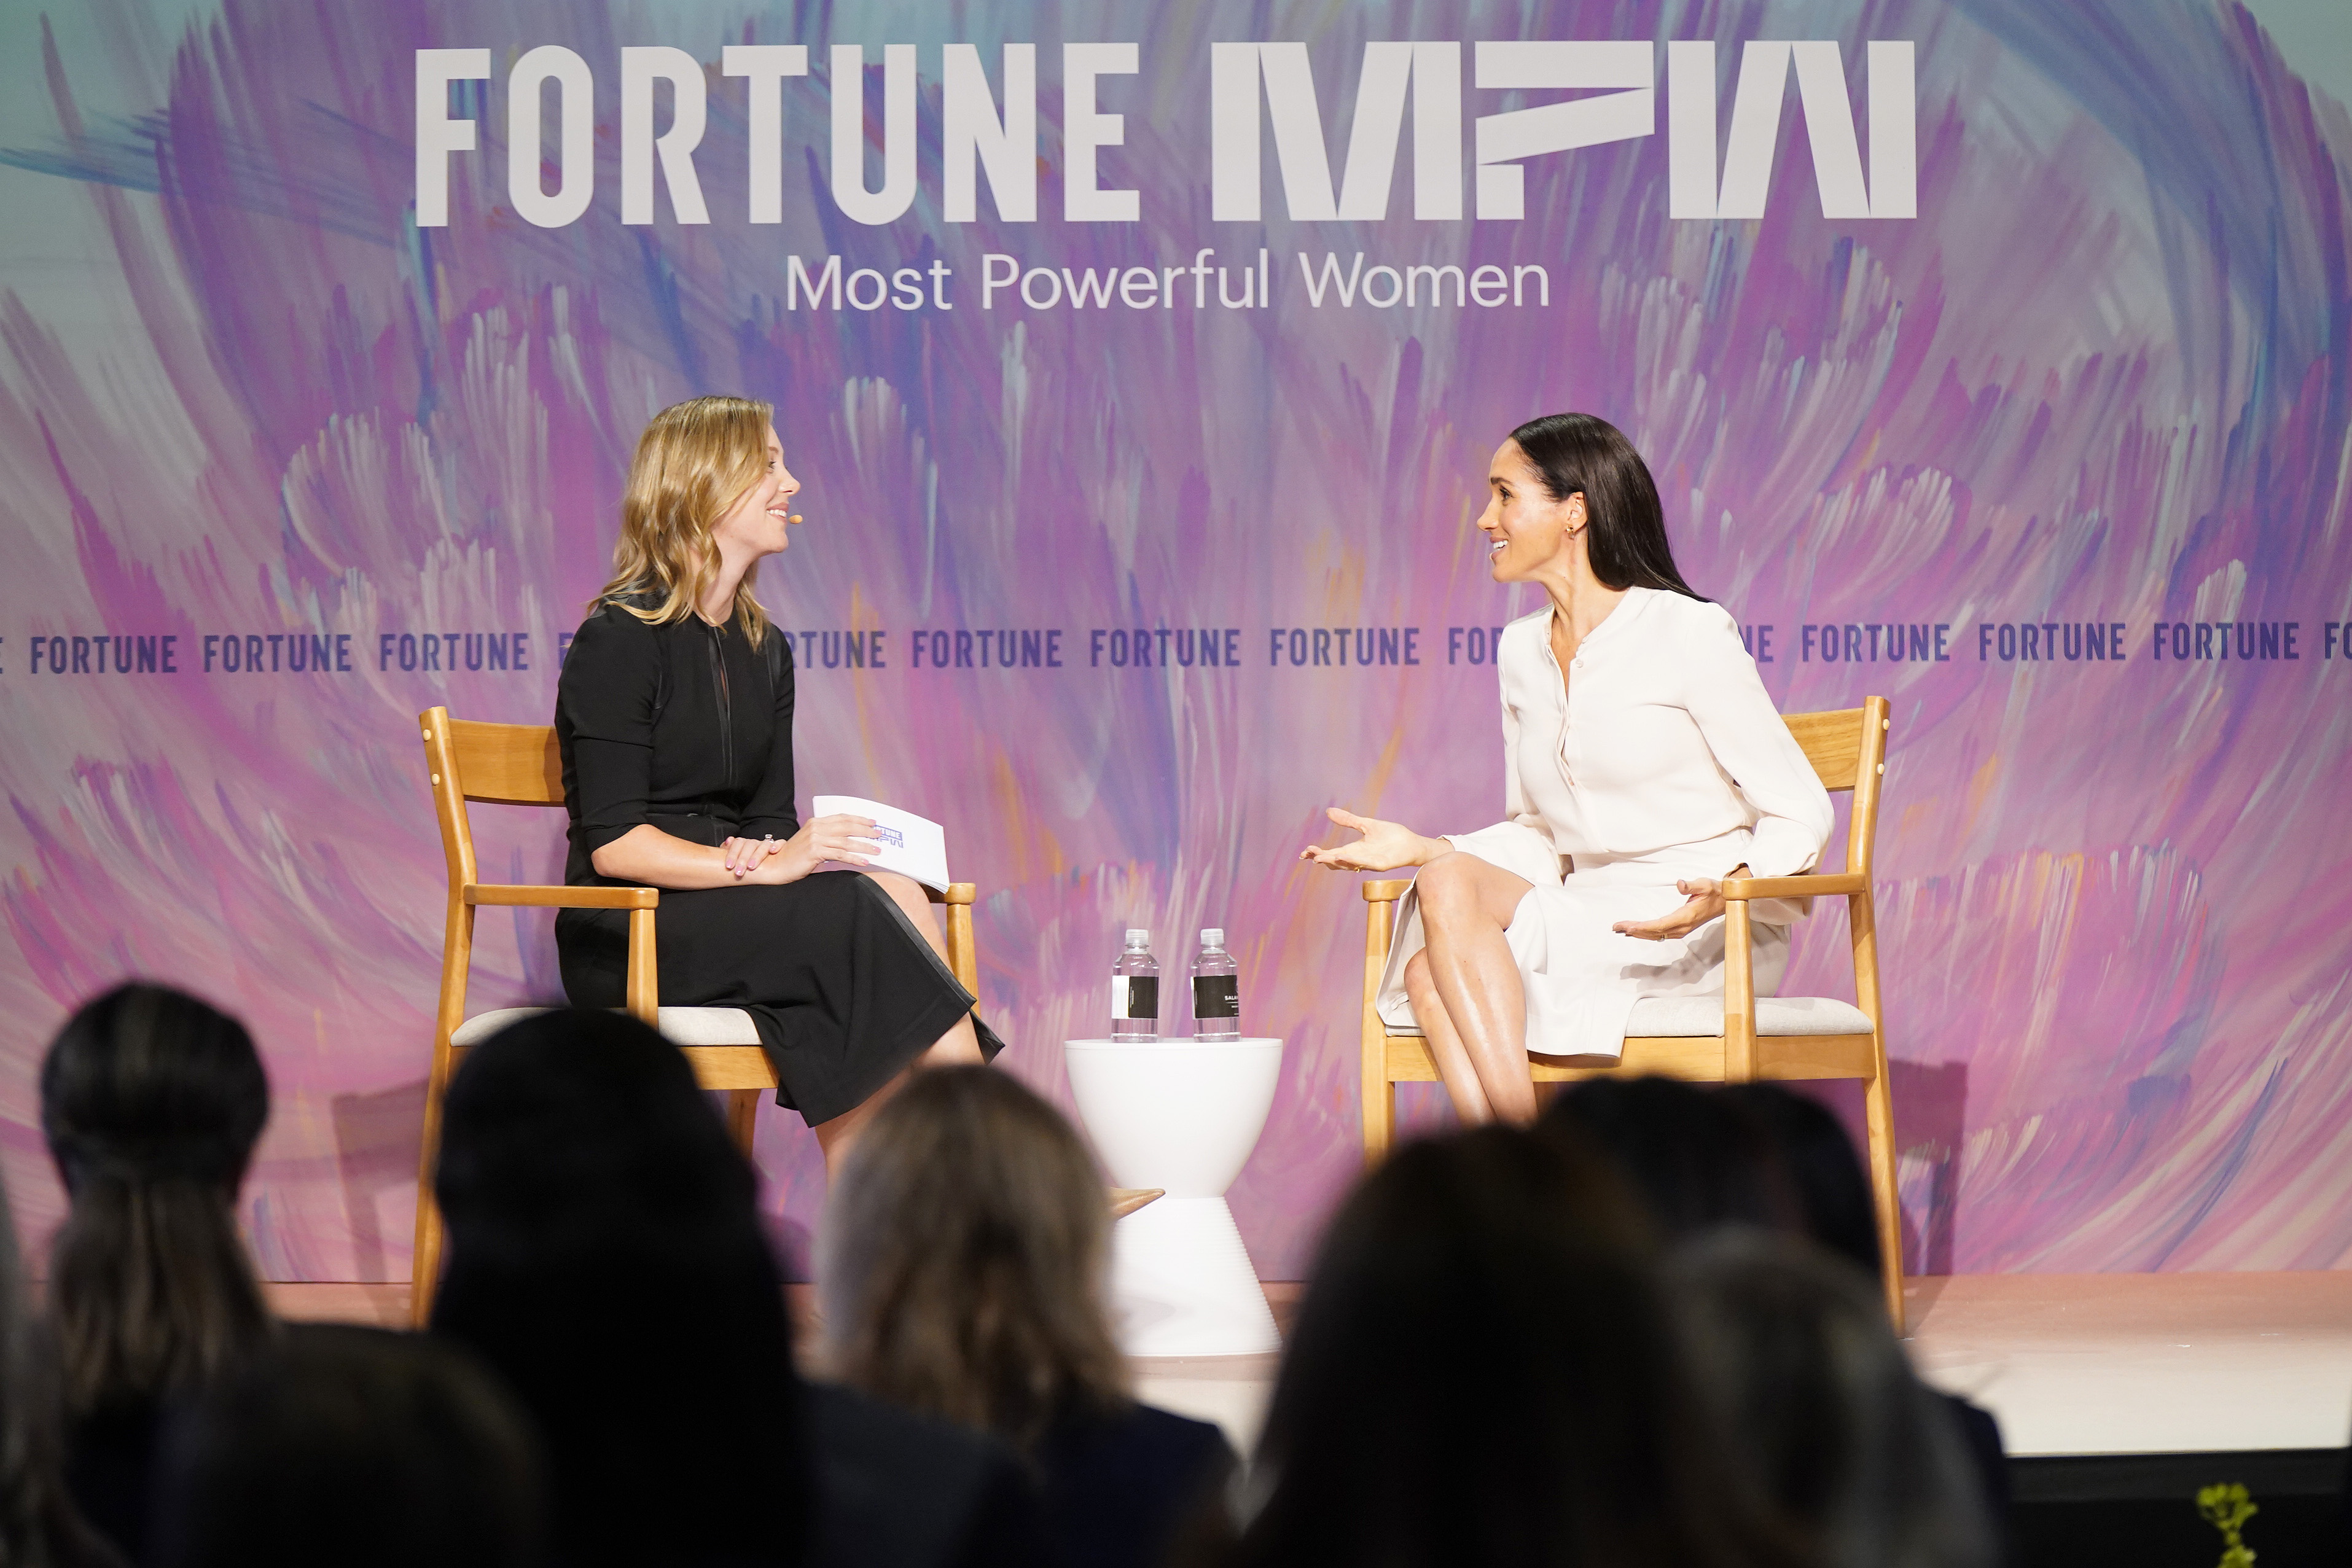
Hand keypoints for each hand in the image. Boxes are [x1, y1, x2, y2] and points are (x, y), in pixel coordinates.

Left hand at [720, 835, 783, 878]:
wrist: (766, 870)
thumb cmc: (746, 865)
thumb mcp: (735, 859)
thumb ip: (728, 850)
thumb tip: (728, 842)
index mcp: (745, 844)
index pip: (739, 842)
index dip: (733, 853)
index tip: (729, 866)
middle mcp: (757, 844)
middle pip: (750, 844)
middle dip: (743, 858)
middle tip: (739, 872)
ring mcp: (769, 846)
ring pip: (764, 844)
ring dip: (757, 855)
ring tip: (751, 867)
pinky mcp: (782, 849)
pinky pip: (781, 843)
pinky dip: (777, 845)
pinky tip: (772, 851)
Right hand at [745, 814, 879, 884]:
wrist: (776, 866)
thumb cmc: (794, 857)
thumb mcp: (811, 842)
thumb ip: (827, 838)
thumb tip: (849, 842)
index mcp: (815, 822)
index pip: (842, 817)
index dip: (859, 819)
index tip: (873, 822)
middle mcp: (816, 828)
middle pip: (847, 827)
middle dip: (866, 830)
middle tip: (879, 835)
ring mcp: (815, 839)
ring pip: (846, 842)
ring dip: (864, 846)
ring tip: (877, 851)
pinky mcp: (815, 851)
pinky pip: (840, 855)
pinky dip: (854, 858)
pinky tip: (864, 862)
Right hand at [1300, 808, 1441, 871]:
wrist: (1411, 842)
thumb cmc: (1391, 835)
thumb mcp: (1366, 824)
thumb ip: (1348, 820)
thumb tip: (1328, 811)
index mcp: (1354, 850)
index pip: (1331, 853)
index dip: (1318, 853)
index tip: (1304, 852)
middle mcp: (1359, 859)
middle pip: (1336, 862)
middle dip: (1322, 858)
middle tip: (1309, 855)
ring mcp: (1369, 863)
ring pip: (1348, 865)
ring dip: (1334, 861)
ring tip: (1321, 857)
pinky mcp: (1381, 864)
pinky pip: (1365, 864)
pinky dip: (1353, 861)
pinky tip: (1343, 856)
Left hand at [1612, 865, 1746, 940]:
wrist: (1725, 901)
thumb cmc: (1713, 891)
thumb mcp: (1704, 884)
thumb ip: (1691, 885)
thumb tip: (1680, 884)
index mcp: (1685, 917)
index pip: (1660, 925)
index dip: (1642, 927)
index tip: (1628, 927)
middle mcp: (1682, 926)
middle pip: (1654, 932)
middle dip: (1634, 930)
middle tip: (1616, 927)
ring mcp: (1681, 929)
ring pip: (1656, 934)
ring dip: (1638, 932)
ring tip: (1620, 929)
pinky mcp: (1680, 928)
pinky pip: (1660, 933)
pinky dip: (1646, 933)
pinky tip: (1635, 931)